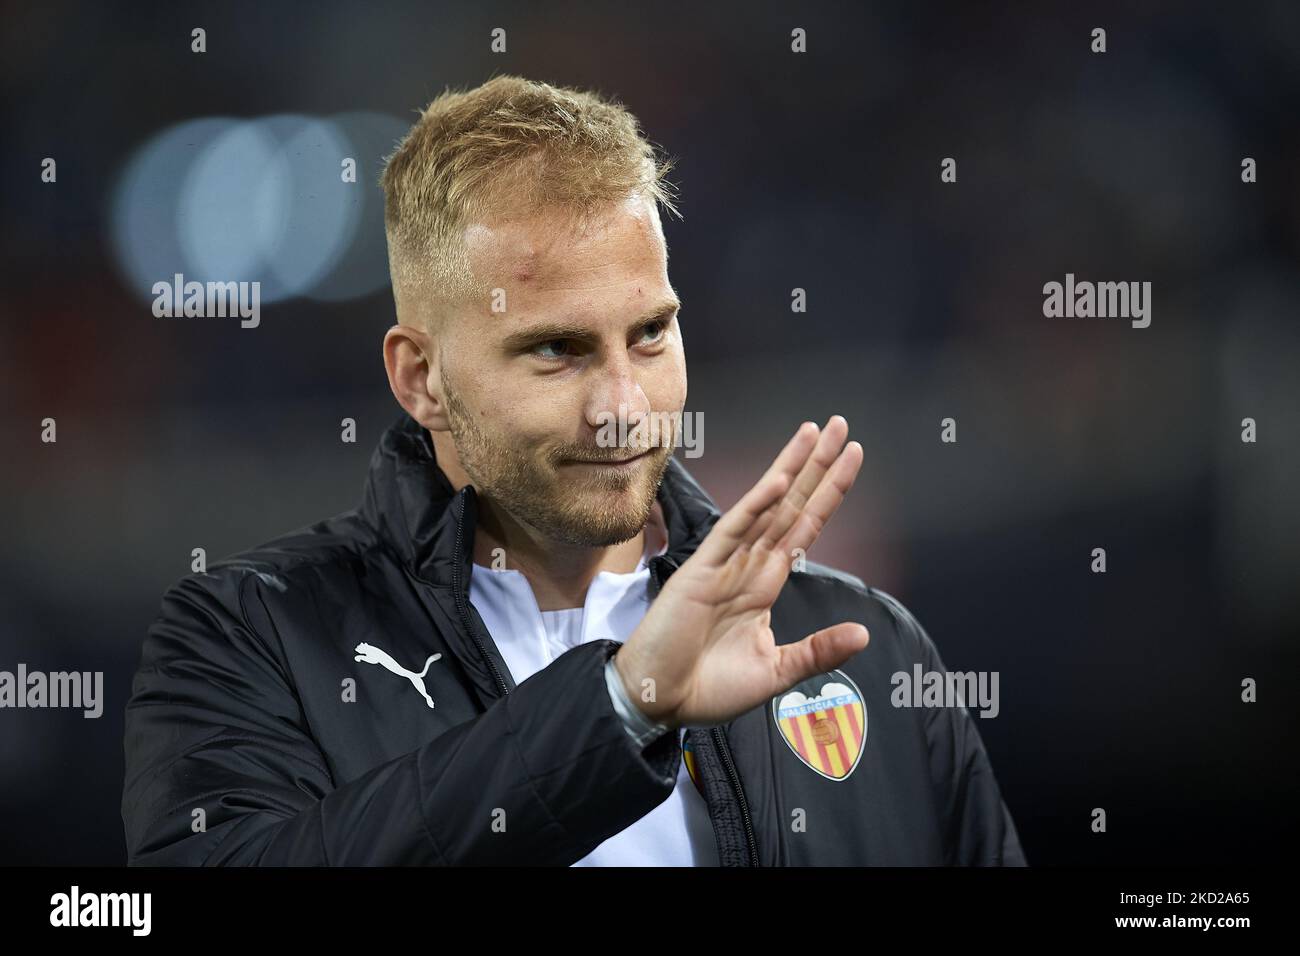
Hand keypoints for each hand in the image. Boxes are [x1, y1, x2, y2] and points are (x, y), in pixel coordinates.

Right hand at [614, 415, 867, 727]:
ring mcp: (725, 564)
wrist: (658, 701)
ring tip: (817, 433)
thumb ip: (819, 651)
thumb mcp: (776, 672)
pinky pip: (734, 531)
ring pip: (765, 507)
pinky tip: (778, 481)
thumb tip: (863, 634)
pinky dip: (756, 505)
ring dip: (792, 469)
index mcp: (764, 584)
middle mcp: (748, 565)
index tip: (851, 458)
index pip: (804, 527)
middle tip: (842, 426)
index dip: (828, 493)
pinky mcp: (701, 572)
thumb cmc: (707, 687)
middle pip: (791, 505)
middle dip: (817, 466)